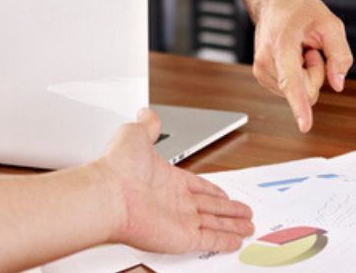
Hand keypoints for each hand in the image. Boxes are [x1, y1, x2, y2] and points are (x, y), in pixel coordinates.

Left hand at [95, 109, 254, 253]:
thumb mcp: (136, 134)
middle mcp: (174, 202)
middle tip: (244, 214)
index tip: (225, 194)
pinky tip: (235, 241)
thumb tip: (148, 114)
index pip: (197, 186)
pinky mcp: (181, 238)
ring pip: (214, 223)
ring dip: (232, 225)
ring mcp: (178, 220)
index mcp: (168, 180)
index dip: (213, 190)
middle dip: (228, 211)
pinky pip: (209, 240)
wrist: (108, 194)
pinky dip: (224, 241)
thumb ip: (148, 125)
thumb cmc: (118, 166)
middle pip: (210, 207)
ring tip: (248, 227)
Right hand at [250, 0, 353, 131]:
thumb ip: (340, 55)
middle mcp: (266, 61)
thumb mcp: (331, 24)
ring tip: (299, 49)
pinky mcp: (262, 77)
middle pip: (307, 90)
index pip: (293, 81)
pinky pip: (292, 89)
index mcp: (282, 45)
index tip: (304, 125)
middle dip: (317, 73)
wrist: (274, 2)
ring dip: (307, 73)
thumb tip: (338, 84)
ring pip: (300, 92)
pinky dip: (298, 74)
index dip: (299, 105)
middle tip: (310, 48)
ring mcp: (261, 71)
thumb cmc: (300, 10)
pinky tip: (292, 55)